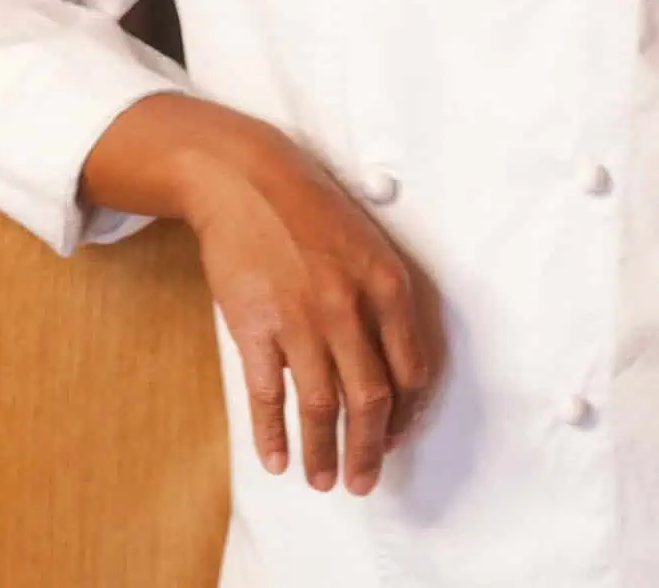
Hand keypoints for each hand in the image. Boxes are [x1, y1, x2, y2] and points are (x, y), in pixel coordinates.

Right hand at [180, 119, 443, 495]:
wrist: (247, 178)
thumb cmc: (312, 211)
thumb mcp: (367, 245)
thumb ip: (383, 304)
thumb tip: (393, 371)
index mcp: (386, 284)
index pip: (411, 372)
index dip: (406, 416)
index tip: (395, 437)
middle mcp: (349, 306)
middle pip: (370, 400)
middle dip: (369, 450)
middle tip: (364, 481)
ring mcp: (300, 318)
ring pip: (321, 407)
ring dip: (324, 453)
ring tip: (323, 481)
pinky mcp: (255, 325)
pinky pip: (268, 395)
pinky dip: (273, 434)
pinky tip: (277, 460)